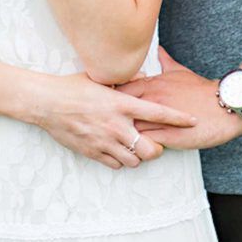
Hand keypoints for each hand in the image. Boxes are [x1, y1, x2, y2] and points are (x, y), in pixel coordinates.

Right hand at [34, 71, 198, 169]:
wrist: (48, 103)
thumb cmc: (73, 87)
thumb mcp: (101, 77)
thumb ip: (126, 79)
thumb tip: (144, 77)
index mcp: (121, 103)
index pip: (158, 112)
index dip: (178, 118)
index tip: (193, 120)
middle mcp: (116, 125)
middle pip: (150, 148)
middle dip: (157, 148)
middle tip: (156, 142)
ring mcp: (104, 141)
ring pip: (134, 161)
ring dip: (138, 155)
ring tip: (135, 146)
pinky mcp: (93, 152)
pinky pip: (115, 165)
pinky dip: (120, 160)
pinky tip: (117, 150)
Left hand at [117, 47, 241, 149]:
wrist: (225, 105)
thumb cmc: (202, 90)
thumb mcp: (180, 71)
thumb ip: (165, 61)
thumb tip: (159, 50)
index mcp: (153, 84)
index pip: (120, 90)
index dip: (112, 99)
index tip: (109, 106)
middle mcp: (153, 100)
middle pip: (120, 109)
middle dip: (114, 117)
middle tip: (110, 125)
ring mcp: (160, 118)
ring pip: (131, 129)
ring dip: (126, 135)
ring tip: (122, 140)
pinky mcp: (170, 137)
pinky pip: (147, 144)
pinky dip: (141, 147)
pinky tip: (139, 149)